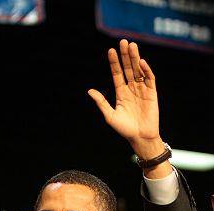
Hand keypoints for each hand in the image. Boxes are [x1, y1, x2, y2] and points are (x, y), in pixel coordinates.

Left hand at [88, 39, 167, 166]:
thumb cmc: (124, 129)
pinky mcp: (152, 93)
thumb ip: (101, 102)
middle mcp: (131, 89)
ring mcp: (142, 89)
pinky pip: (149, 78)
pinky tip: (140, 62)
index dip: (114, 62)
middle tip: (123, 41)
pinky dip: (145, 70)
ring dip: (135, 58)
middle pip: (128, 68)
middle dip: (125, 55)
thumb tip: (89, 91)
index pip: (117, 74)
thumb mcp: (110, 115)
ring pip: (138, 70)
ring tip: (131, 46)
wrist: (140, 137)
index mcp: (121, 93)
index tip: (110, 51)